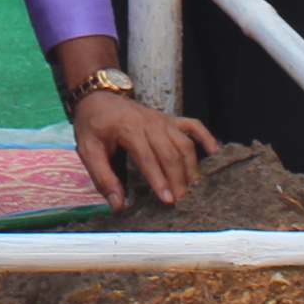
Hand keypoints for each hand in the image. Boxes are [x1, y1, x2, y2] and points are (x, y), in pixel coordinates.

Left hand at [71, 89, 219, 207]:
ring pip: (184, 143)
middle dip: (178, 178)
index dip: (159, 180)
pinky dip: (206, 138)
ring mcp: (164, 120)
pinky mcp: (171, 119)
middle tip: (182, 201)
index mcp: (129, 129)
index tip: (167, 200)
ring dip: (191, 166)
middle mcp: (151, 123)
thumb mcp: (88, 150)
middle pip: (170, 153)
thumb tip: (118, 205)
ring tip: (194, 187)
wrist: (99, 98)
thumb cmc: (93, 125)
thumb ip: (103, 178)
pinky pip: (194, 126)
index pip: (148, 158)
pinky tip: (215, 153)